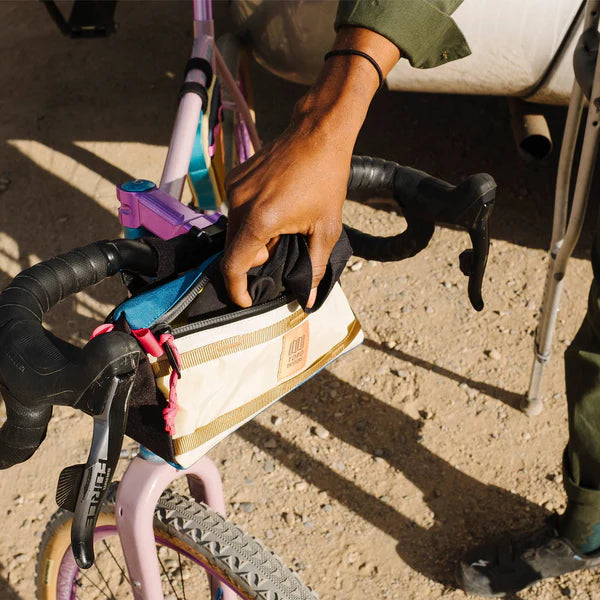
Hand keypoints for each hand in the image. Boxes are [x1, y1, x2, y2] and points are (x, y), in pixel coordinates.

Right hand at [222, 109, 351, 308]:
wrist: (318, 133)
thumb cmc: (326, 179)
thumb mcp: (326, 228)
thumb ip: (315, 267)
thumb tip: (309, 298)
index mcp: (260, 220)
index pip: (234, 265)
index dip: (237, 288)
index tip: (246, 299)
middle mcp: (240, 204)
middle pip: (233, 249)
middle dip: (253, 259)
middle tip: (280, 251)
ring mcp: (234, 188)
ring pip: (233, 230)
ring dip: (252, 239)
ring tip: (280, 228)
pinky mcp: (234, 178)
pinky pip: (235, 210)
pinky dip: (249, 219)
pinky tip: (274, 210)